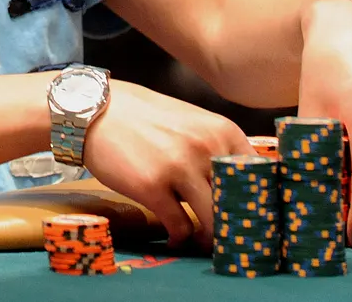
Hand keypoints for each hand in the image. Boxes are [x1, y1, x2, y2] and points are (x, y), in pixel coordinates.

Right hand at [82, 79, 250, 247]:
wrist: (94, 109)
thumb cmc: (142, 115)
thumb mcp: (189, 121)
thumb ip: (214, 147)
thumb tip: (235, 185)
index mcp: (221, 130)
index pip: (258, 176)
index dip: (257, 201)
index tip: (249, 216)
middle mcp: (206, 148)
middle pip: (238, 203)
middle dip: (234, 226)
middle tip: (228, 238)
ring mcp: (179, 168)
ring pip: (213, 222)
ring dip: (209, 239)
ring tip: (201, 243)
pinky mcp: (151, 187)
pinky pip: (180, 227)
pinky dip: (180, 239)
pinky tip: (175, 239)